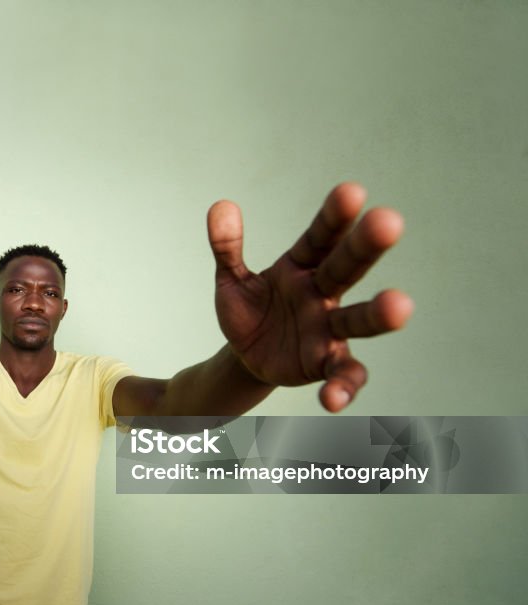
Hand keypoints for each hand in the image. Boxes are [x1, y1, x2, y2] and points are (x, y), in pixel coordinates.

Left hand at [207, 183, 413, 411]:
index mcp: (302, 267)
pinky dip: (343, 386)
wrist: (247, 355)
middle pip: (346, 267)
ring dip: (379, 314)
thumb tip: (220, 206)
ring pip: (357, 319)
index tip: (352, 190)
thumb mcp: (231, 280)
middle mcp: (323, 294)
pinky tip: (332, 399)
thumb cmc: (249, 310)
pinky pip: (342, 374)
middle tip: (389, 221)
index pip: (320, 237)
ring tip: (400, 306)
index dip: (334, 216)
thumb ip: (227, 248)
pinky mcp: (324, 364)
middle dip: (366, 246)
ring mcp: (328, 330)